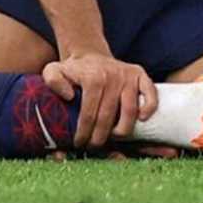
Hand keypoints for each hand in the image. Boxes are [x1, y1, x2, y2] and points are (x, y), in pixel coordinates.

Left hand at [42, 53, 157, 148]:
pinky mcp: (140, 74)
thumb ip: (52, 80)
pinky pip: (150, 93)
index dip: (84, 132)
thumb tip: (69, 96)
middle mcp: (112, 75)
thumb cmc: (72, 70)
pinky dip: (149, 108)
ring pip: (130, 110)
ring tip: (113, 138)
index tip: (80, 143)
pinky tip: (142, 120)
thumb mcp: (53, 71)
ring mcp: (128, 75)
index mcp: (92, 77)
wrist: (90, 56)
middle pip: (109, 116)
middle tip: (94, 146)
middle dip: (100, 136)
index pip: (89, 113)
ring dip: (123, 130)